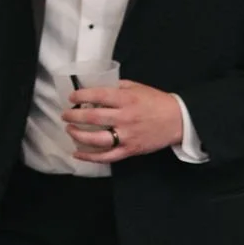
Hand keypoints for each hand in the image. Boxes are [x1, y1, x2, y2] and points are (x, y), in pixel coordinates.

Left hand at [63, 80, 183, 163]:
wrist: (178, 120)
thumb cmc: (157, 102)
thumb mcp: (137, 87)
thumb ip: (117, 87)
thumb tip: (96, 89)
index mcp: (127, 99)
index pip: (99, 96)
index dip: (81, 96)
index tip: (71, 97)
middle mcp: (125, 117)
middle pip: (93, 118)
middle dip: (74, 116)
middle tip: (65, 115)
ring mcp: (127, 136)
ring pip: (97, 139)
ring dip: (78, 135)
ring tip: (69, 130)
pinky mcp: (130, 150)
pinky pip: (107, 156)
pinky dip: (90, 157)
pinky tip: (77, 154)